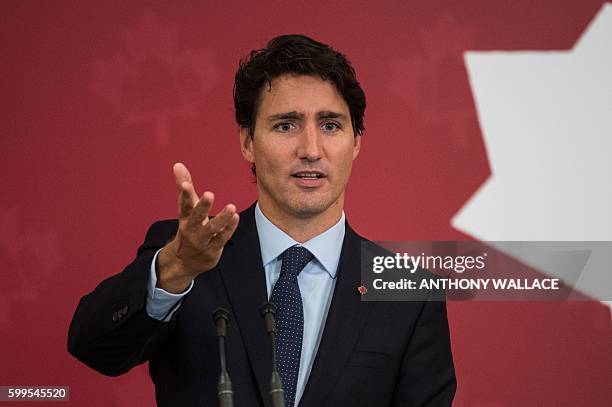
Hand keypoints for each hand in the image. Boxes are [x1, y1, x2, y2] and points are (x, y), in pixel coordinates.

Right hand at [156, 163, 239, 292]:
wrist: (184, 261)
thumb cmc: (189, 227)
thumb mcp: (186, 208)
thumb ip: (184, 187)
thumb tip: (178, 164)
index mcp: (185, 217)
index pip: (183, 205)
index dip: (184, 194)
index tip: (185, 184)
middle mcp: (191, 229)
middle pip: (196, 217)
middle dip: (202, 206)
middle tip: (209, 194)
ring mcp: (202, 240)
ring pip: (212, 229)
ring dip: (222, 218)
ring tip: (231, 207)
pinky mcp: (213, 248)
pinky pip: (222, 238)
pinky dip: (229, 228)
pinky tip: (236, 217)